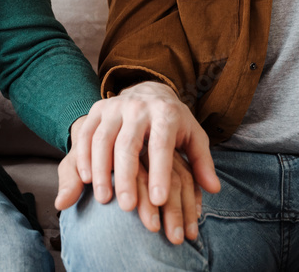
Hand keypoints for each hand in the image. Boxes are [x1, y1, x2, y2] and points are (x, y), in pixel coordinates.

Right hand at [55, 82, 218, 232]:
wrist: (148, 90)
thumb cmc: (173, 122)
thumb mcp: (193, 136)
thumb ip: (202, 162)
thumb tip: (214, 188)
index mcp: (166, 114)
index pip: (162, 144)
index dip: (160, 172)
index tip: (158, 201)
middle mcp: (139, 108)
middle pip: (128, 143)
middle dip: (127, 176)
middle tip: (127, 207)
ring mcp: (115, 107)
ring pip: (103, 139)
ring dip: (101, 170)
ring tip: (104, 199)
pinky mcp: (97, 110)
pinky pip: (86, 133)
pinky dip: (84, 156)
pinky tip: (87, 179)